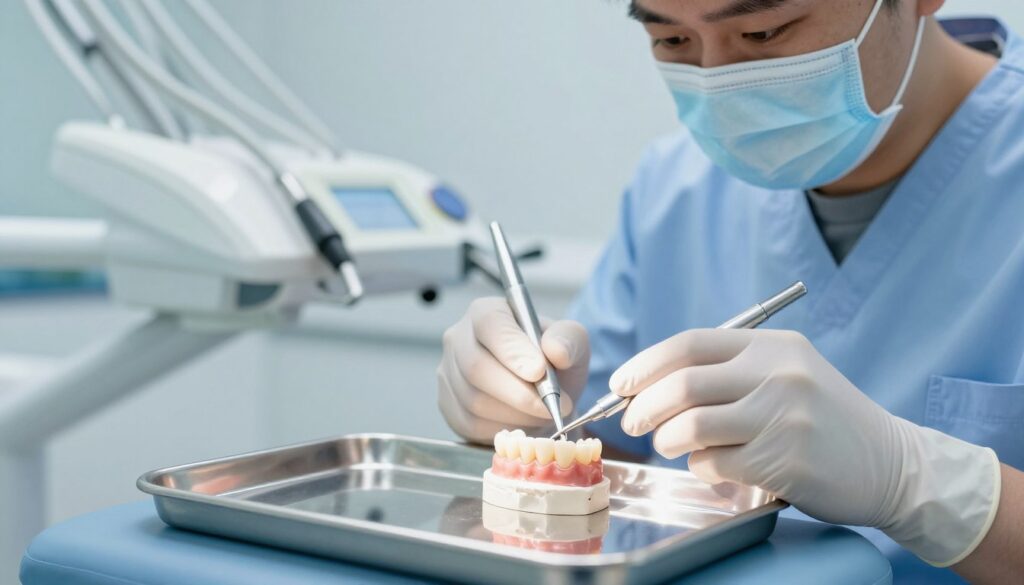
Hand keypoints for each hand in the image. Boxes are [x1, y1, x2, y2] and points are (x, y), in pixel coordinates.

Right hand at [437, 298, 588, 443]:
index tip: (539, 372)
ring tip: (543, 413)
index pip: (491, 325)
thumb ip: (569, 339)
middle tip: (551, 406)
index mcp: (486, 313)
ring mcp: (448, 373)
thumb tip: (556, 350)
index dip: (512, 350)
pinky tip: (524, 421)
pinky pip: (471, 423)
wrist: (542, 391)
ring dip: (516, 414)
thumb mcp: (571, 342)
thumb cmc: (552, 360)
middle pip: (476, 367)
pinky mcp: (448, 405)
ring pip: (474, 400)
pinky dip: (504, 428)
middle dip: (518, 393)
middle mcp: (459, 339)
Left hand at [611, 328, 999, 565]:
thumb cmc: (823, 418)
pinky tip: (713, 466)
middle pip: (682, 384)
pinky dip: (700, 467)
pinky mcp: (785, 461)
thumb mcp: (786, 371)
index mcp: (772, 346)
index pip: (690, 344)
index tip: (621, 384)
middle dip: (643, 406)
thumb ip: (729, 369)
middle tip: (632, 423)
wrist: (891, 462)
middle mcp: (778, 375)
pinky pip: (714, 463)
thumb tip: (651, 383)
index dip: (645, 364)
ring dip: (666, 440)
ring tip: (669, 445)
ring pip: (691, 426)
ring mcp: (783, 418)